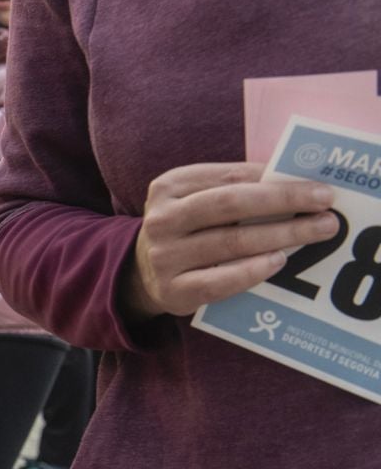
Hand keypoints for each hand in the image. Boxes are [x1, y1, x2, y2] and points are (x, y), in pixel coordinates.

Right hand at [124, 162, 337, 320]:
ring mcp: (164, 256)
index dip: (276, 181)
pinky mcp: (172, 290)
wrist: (143, 273)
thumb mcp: (198, 199)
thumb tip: (296, 182)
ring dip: (281, 235)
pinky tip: (279, 261)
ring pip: (231, 242)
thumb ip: (235, 188)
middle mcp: (162, 219)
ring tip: (317, 231)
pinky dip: (252, 270)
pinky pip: (219, 281)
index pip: (230, 178)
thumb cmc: (189, 229)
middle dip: (284, 201)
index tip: (318, 186)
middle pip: (230, 204)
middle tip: (325, 206)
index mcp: (169, 186)